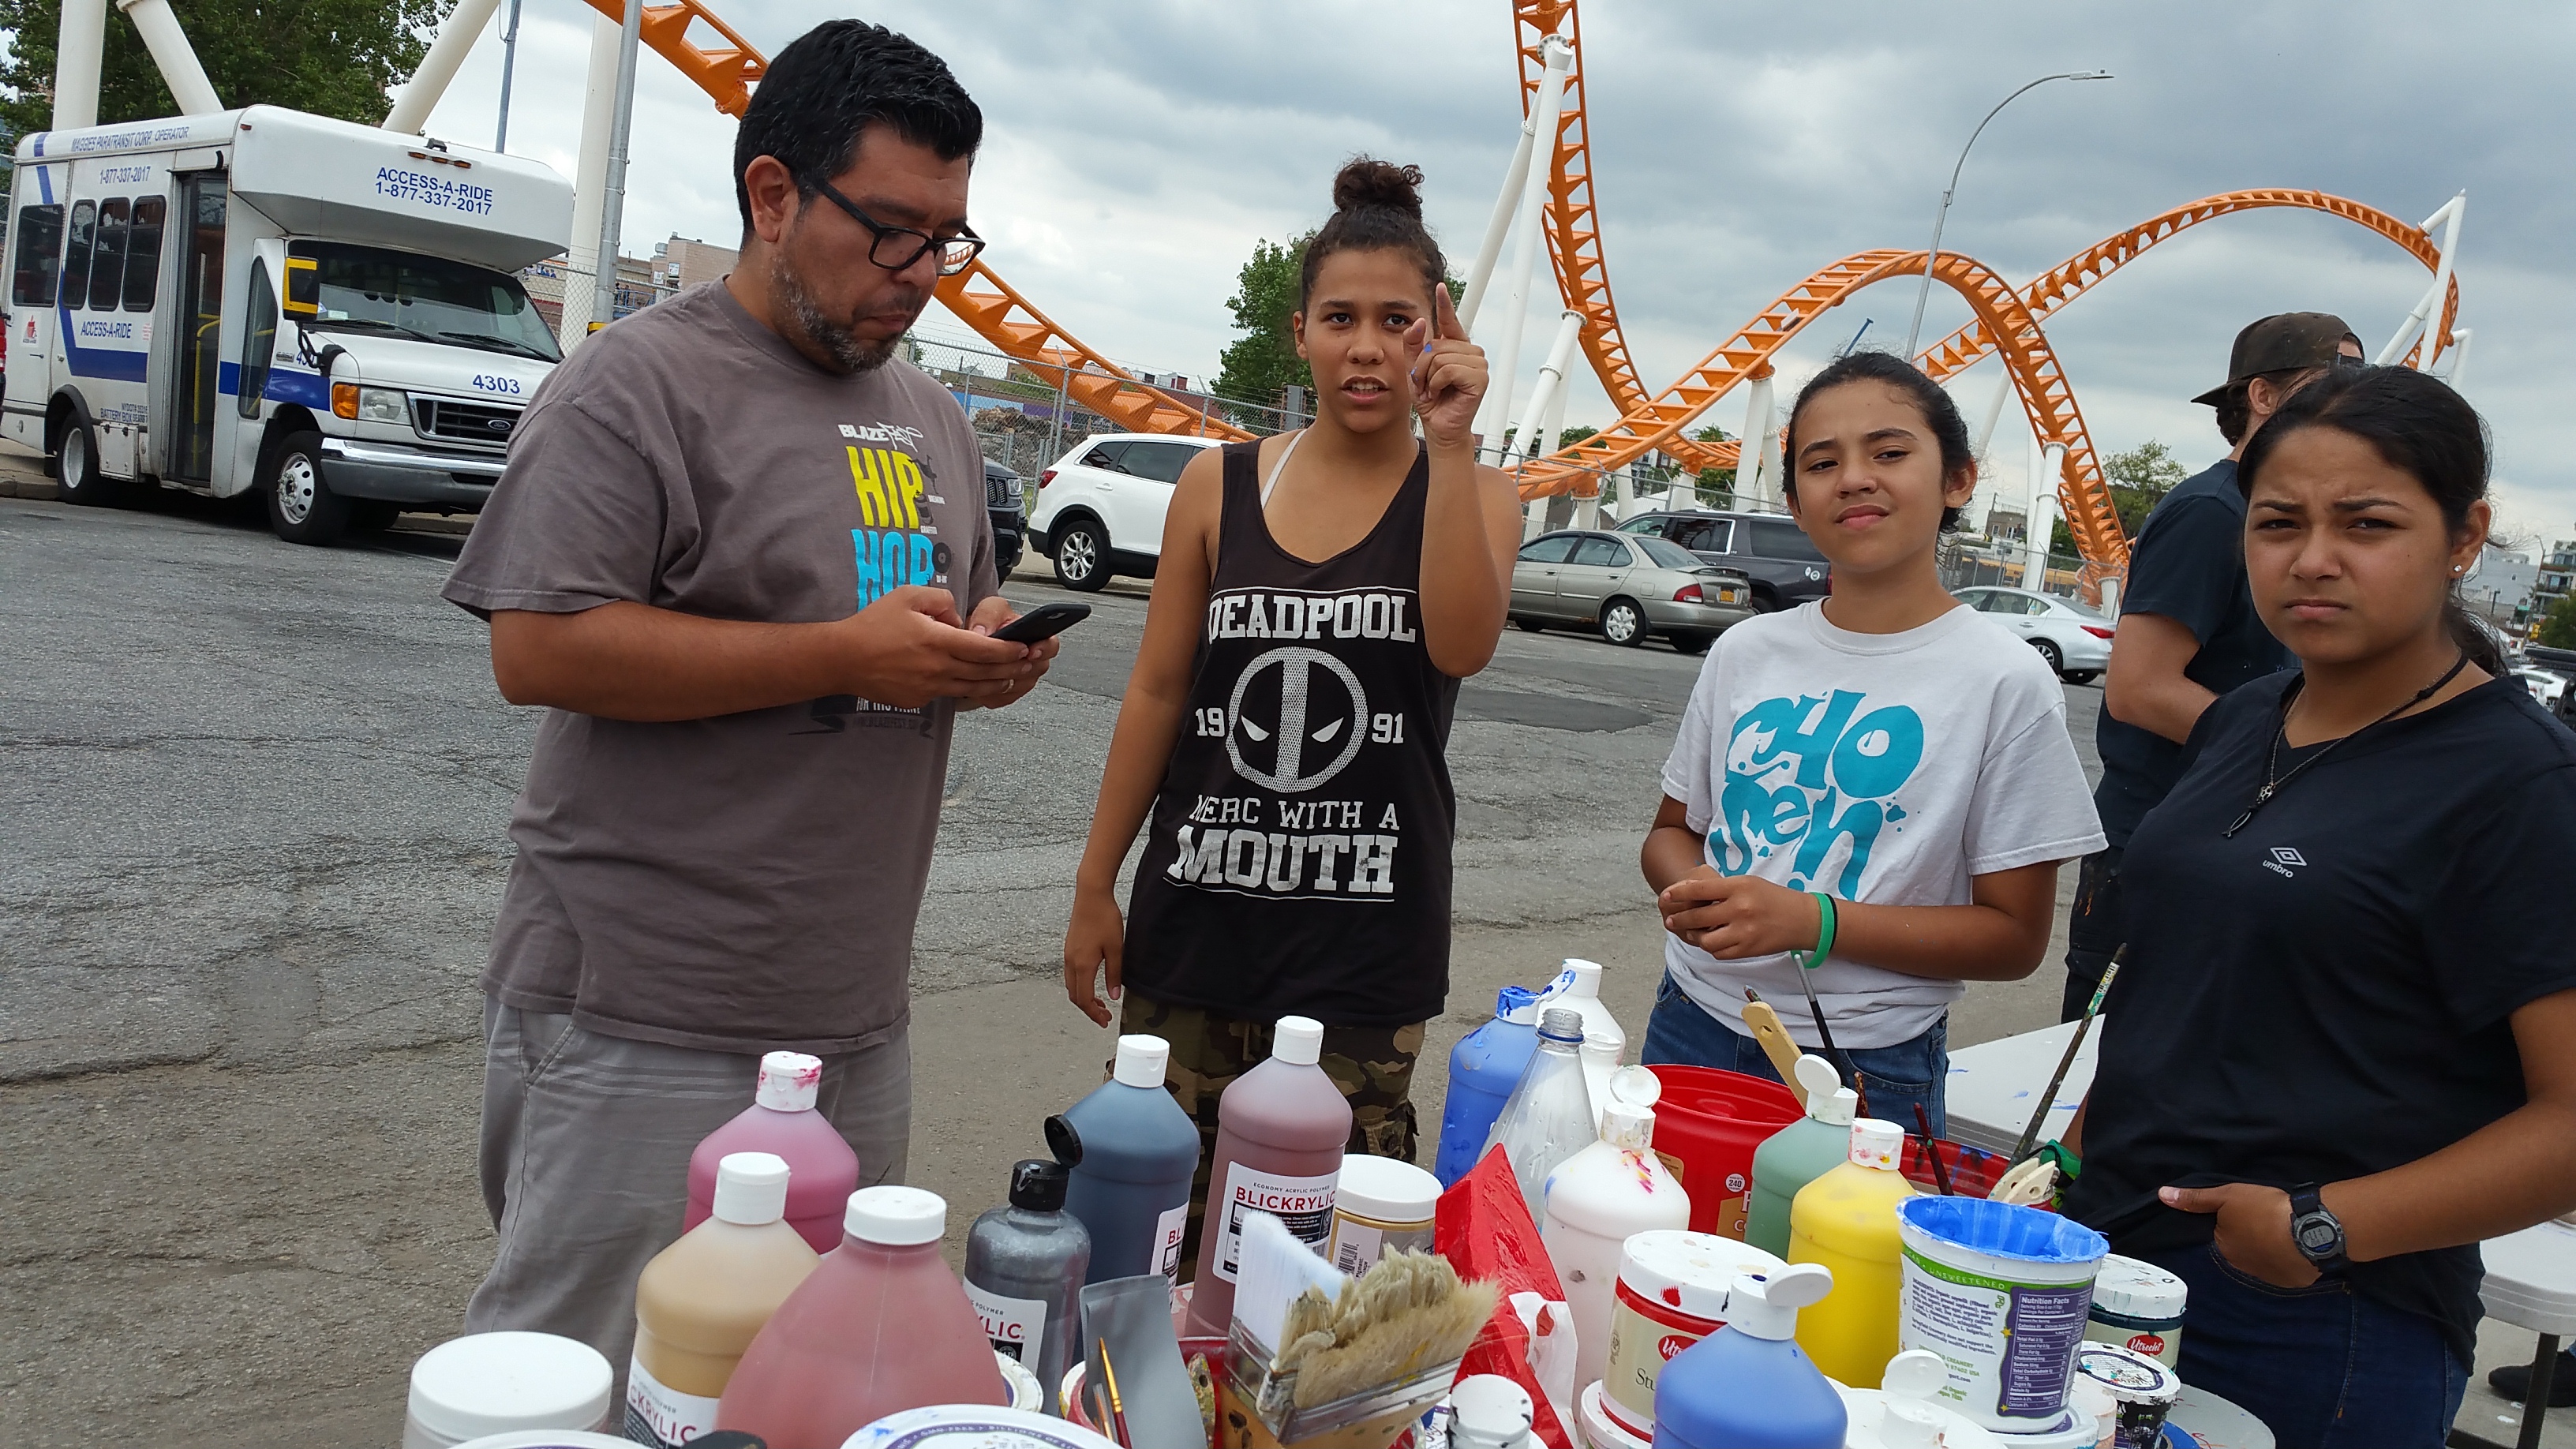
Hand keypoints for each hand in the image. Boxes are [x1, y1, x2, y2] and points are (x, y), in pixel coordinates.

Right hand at [832, 585, 1036, 709]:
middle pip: (985, 673)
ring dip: (996, 684)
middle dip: (1012, 668)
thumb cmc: (874, 623)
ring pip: (972, 688)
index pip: (985, 649)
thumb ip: (941, 600)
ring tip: (1011, 678)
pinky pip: (949, 693)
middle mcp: (938, 668)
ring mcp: (929, 688)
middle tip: (1029, 664)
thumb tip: (959, 618)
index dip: (1008, 650)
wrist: (843, 658)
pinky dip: (967, 689)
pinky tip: (977, 684)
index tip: (1024, 647)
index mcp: (938, 641)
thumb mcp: (908, 596)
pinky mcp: (919, 699)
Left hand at [958, 594, 1058, 709]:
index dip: (1044, 649)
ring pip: (1021, 685)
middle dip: (1021, 666)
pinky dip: (992, 692)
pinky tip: (980, 682)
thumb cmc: (988, 623)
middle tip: (1005, 662)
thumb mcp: (989, 610)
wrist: (972, 641)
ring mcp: (1023, 678)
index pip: (1052, 644)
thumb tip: (984, 632)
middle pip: (1039, 668)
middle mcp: (1034, 659)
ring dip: (1004, 678)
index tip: (1031, 651)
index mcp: (1036, 635)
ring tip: (985, 670)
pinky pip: (1005, 698)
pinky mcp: (1009, 693)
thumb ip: (988, 616)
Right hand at [1064, 885, 1126, 1026]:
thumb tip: (1113, 996)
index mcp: (1083, 965)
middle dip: (1088, 1009)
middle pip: (1075, 996)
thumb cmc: (1104, 918)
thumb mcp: (1116, 948)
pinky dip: (1080, 986)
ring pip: (1071, 986)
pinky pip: (1070, 975)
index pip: (1084, 999)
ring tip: (1100, 1002)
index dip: (1094, 1014)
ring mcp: (1068, 955)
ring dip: (1084, 998)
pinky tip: (1092, 984)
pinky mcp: (1069, 949)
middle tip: (1104, 1016)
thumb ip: (1114, 974)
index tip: (1105, 1021)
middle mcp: (1071, 963)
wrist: (1091, 895)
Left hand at [1405, 286, 1487, 452]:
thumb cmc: (1430, 399)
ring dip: (1429, 377)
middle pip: (1437, 345)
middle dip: (1423, 366)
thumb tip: (1421, 321)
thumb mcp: (1414, 368)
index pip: (1450, 321)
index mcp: (1455, 347)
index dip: (1445, 304)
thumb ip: (1414, 345)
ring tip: (1434, 390)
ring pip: (1441, 357)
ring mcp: (1478, 365)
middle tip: (1426, 384)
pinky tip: (1442, 393)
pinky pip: (1449, 370)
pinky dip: (1438, 383)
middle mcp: (1469, 353)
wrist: (1439, 426)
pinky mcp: (1480, 378)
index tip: (1439, 287)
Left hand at [1658, 868, 1825, 959]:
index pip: (1699, 889)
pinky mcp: (1747, 950)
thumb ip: (1721, 888)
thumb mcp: (1748, 883)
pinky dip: (1713, 948)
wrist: (1803, 920)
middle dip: (1680, 920)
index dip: (1678, 894)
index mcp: (1739, 887)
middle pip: (1698, 917)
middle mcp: (1739, 909)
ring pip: (1705, 940)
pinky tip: (1713, 941)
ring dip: (1696, 937)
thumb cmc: (1773, 898)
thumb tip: (1690, 893)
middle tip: (1671, 921)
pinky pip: (1719, 953)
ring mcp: (1743, 932)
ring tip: (1693, 933)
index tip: (1666, 896)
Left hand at [2161, 1182, 2319, 1287]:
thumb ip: (2196, 1199)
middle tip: (2267, 1222)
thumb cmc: (2265, 1210)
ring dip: (2270, 1251)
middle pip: (2243, 1251)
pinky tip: (2296, 1247)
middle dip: (2251, 1239)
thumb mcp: (2228, 1196)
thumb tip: (2162, 1195)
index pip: (2223, 1237)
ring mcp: (2269, 1277)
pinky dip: (2288, 1261)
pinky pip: (2285, 1270)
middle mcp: (2243, 1268)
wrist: (2311, 1230)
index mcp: (2225, 1248)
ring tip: (2284, 1233)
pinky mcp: (2292, 1282)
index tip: (2248, 1215)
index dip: (2234, 1224)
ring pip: (2264, 1261)